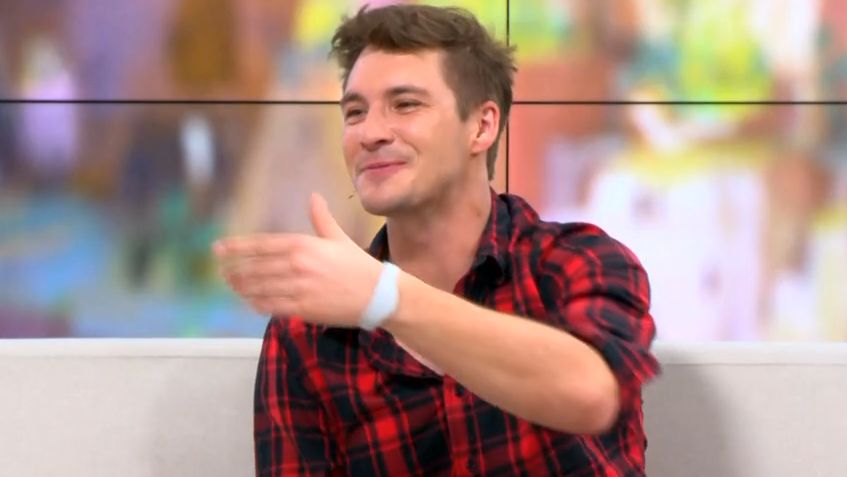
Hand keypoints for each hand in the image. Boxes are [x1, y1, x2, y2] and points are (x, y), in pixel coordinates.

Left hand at [213, 193, 382, 326]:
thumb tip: (314, 196)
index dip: (237, 247)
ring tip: (231, 285)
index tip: (219, 248)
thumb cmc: (358, 265)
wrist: (378, 295)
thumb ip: (321, 218)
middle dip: (236, 269)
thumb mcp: (339, 238)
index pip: (262, 245)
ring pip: (260, 288)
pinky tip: (250, 301)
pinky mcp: (303, 309)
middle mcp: (298, 266)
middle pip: (256, 268)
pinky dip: (258, 304)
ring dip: (243, 287)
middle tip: (222, 271)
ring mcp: (299, 289)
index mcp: (304, 245)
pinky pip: (273, 307)